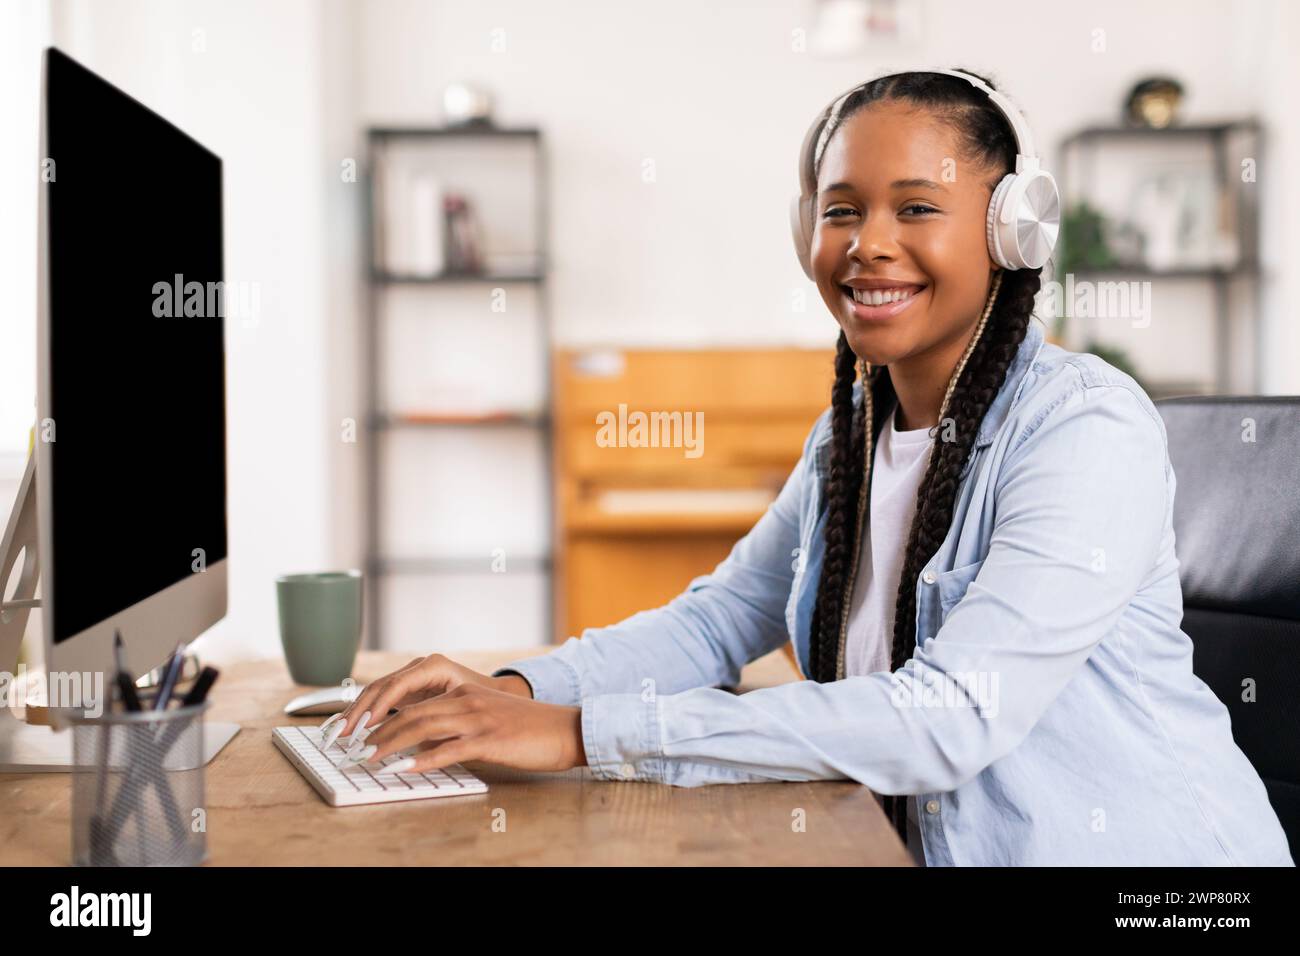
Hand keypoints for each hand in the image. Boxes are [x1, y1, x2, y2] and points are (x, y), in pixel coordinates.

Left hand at [346, 683, 584, 774]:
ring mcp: (477, 718)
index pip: (412, 700)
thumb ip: (452, 725)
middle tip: (355, 748)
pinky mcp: (489, 739)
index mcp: (463, 692)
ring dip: (391, 744)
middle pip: (411, 712)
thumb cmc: (527, 728)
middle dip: (377, 731)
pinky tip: (406, 768)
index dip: (382, 714)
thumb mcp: (484, 719)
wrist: (564, 729)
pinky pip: (449, 749)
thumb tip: (420, 742)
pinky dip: (423, 759)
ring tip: (370, 759)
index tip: (360, 731)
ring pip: (423, 727)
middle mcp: (466, 700)